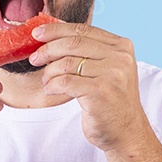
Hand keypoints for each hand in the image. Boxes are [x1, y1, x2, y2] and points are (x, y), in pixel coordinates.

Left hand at [28, 22, 152, 152]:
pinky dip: (52, 85)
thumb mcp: (107, 69)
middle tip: (35, 58)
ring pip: (66, 64)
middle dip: (48, 50)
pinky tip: (50, 90)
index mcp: (121, 46)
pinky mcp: (100, 92)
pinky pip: (65, 82)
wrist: (127, 132)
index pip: (83, 30)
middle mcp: (119, 57)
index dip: (56, 30)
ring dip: (49, 73)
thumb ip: (89, 52)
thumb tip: (52, 36)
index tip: (37, 33)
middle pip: (72, 44)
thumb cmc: (111, 100)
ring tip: (46, 81)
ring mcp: (111, 74)